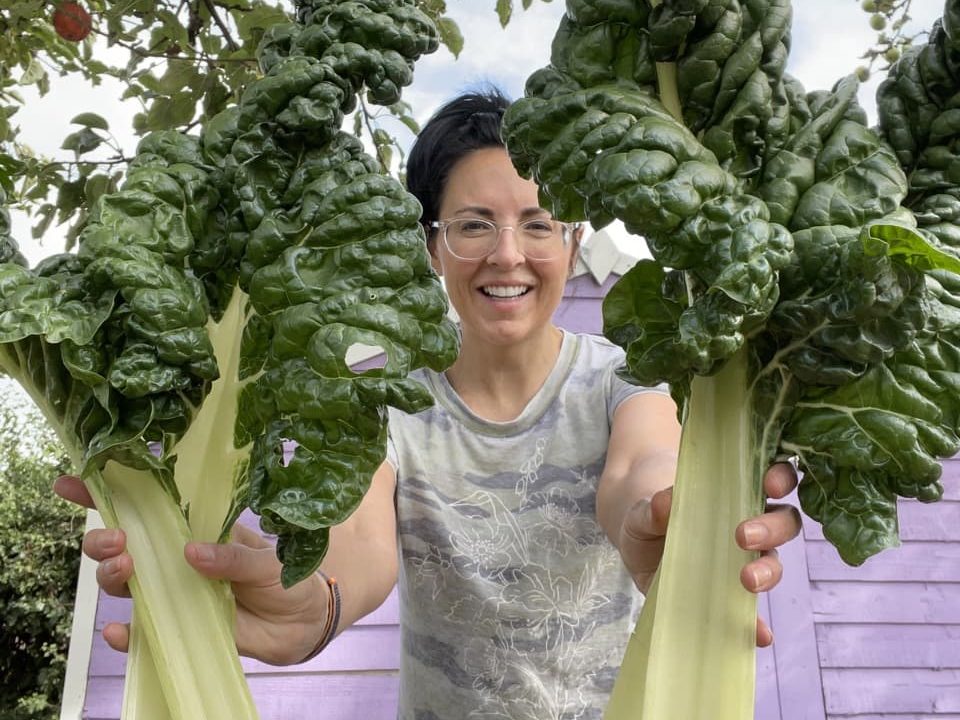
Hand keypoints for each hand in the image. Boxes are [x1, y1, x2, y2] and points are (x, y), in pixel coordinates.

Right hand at [53, 475, 328, 664]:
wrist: (303, 622)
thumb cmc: (285, 578)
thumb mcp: (268, 560)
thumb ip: (233, 556)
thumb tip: (192, 553)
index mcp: (194, 528)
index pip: (144, 507)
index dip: (105, 494)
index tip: (71, 482)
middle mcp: (174, 559)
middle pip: (121, 545)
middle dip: (104, 540)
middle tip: (119, 541)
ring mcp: (174, 593)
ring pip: (124, 583)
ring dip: (112, 576)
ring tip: (126, 570)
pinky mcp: (180, 627)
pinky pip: (144, 630)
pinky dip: (127, 633)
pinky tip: (120, 631)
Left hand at [616, 462, 801, 646]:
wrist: (636, 546)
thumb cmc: (648, 516)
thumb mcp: (643, 510)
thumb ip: (653, 508)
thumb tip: (665, 502)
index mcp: (737, 492)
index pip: (774, 478)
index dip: (781, 477)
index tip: (771, 484)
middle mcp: (752, 524)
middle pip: (783, 521)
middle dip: (771, 527)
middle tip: (743, 536)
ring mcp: (745, 560)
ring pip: (774, 560)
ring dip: (769, 571)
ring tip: (747, 580)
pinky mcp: (731, 594)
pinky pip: (753, 608)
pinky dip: (759, 622)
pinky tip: (760, 634)